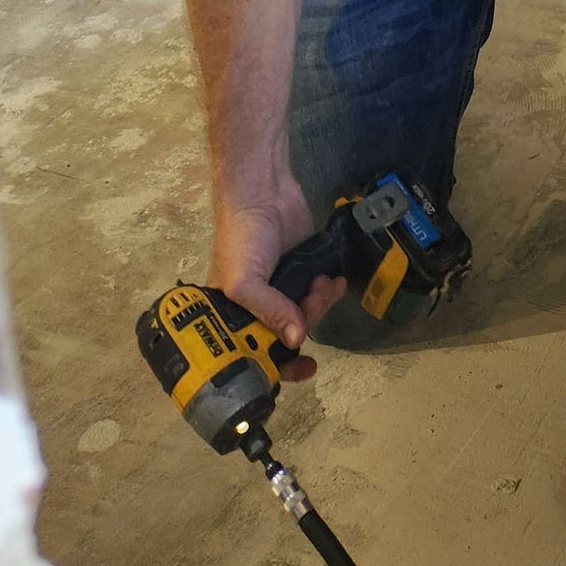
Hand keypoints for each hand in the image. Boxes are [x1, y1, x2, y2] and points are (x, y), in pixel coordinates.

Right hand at [210, 178, 345, 366]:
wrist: (264, 194)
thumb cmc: (241, 239)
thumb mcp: (243, 281)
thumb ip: (268, 311)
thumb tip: (296, 339)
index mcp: (231, 317)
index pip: (252, 353)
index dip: (275, 367)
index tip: (301, 372)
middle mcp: (255, 309)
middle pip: (284, 337)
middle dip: (303, 328)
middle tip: (311, 311)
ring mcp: (281, 291)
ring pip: (305, 315)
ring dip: (319, 306)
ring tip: (322, 285)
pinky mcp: (303, 272)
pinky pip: (319, 294)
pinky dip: (329, 292)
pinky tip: (334, 282)